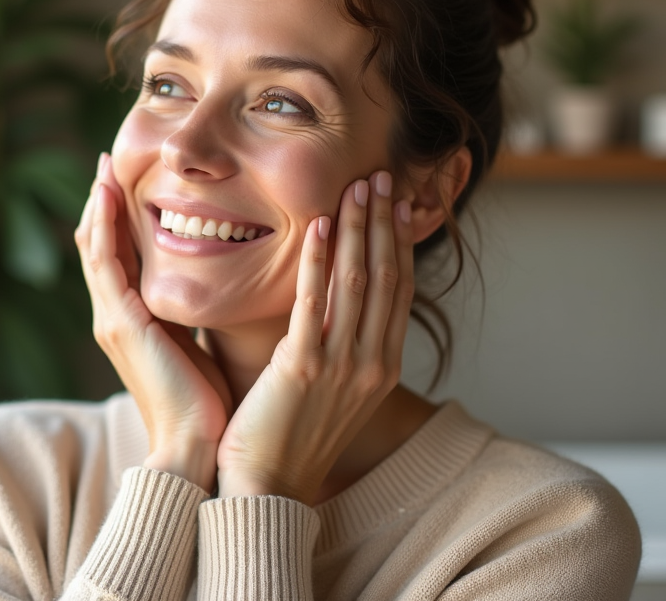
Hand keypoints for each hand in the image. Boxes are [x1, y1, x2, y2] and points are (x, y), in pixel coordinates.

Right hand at [75, 153, 231, 490]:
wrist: (193, 449)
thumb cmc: (204, 406)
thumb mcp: (197, 347)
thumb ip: (194, 317)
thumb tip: (215, 291)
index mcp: (133, 322)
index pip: (120, 259)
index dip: (120, 220)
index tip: (128, 182)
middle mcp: (114, 316)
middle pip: (100, 246)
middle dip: (103, 203)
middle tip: (108, 161)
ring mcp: (112, 318)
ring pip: (96, 248)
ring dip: (100, 205)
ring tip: (104, 166)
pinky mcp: (120, 322)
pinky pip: (104, 263)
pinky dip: (103, 227)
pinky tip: (108, 195)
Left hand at [214, 171, 413, 504]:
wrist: (267, 487)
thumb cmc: (288, 435)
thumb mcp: (329, 388)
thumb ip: (337, 344)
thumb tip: (329, 302)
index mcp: (382, 367)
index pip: (397, 290)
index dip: (397, 242)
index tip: (393, 203)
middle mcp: (372, 363)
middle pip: (384, 276)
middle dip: (382, 222)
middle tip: (379, 177)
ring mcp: (343, 366)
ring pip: (357, 281)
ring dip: (357, 228)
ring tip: (356, 186)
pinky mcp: (305, 367)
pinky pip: (316, 302)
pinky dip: (320, 260)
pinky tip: (319, 226)